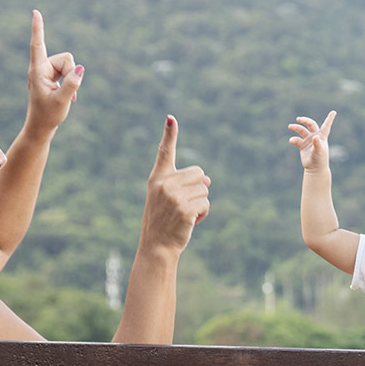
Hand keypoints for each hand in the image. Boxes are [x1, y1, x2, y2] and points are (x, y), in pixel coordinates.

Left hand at [25, 9, 83, 135]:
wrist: (41, 127)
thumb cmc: (48, 116)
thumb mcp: (62, 101)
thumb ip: (72, 84)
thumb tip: (81, 68)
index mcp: (37, 71)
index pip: (38, 45)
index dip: (38, 28)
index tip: (35, 12)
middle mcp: (41, 68)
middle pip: (66, 58)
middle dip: (72, 72)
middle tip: (68, 92)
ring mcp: (47, 72)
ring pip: (69, 65)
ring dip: (72, 79)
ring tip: (65, 95)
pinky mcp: (52, 77)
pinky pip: (69, 72)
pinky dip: (72, 83)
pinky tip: (69, 97)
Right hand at [139, 116, 210, 255]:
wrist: (156, 247)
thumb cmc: (164, 222)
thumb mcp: (169, 200)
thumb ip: (185, 185)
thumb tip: (208, 179)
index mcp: (157, 178)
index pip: (165, 152)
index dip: (169, 134)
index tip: (171, 118)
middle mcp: (164, 184)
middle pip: (199, 173)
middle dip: (198, 188)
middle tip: (183, 205)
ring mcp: (173, 196)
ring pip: (205, 188)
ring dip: (201, 203)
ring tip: (184, 215)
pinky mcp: (184, 208)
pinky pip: (206, 203)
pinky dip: (203, 213)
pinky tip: (190, 222)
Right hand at [287, 111, 336, 170]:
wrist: (315, 169)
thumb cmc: (320, 160)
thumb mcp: (319, 151)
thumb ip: (317, 144)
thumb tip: (314, 137)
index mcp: (322, 136)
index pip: (326, 126)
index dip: (330, 119)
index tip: (334, 112)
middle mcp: (315, 136)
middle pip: (310, 125)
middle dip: (305, 120)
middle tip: (299, 119)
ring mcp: (308, 140)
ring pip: (301, 131)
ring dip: (296, 128)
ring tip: (290, 126)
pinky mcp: (302, 145)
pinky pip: (297, 140)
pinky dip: (294, 139)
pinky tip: (291, 141)